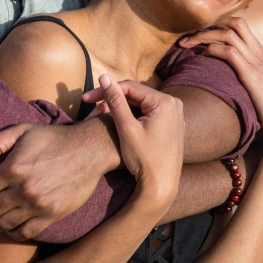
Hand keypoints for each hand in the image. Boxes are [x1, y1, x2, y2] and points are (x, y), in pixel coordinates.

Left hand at [0, 121, 117, 240]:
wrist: (89, 150)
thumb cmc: (53, 139)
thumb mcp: (21, 130)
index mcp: (12, 168)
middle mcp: (23, 189)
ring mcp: (38, 204)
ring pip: (4, 224)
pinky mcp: (52, 215)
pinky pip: (25, 232)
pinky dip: (13, 232)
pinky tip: (10, 226)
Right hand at [94, 74, 183, 207]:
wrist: (161, 185)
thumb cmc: (144, 159)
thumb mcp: (126, 128)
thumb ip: (115, 101)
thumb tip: (103, 77)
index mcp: (165, 101)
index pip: (129, 87)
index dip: (105, 91)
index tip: (86, 99)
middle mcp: (175, 103)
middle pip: (137, 95)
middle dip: (114, 100)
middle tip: (92, 108)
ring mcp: (176, 114)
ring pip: (142, 104)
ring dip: (123, 108)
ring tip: (102, 116)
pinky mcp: (173, 125)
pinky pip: (150, 113)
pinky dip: (135, 116)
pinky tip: (120, 123)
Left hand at [179, 17, 262, 151]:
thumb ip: (254, 88)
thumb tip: (240, 95)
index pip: (242, 30)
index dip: (220, 28)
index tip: (202, 38)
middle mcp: (261, 56)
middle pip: (236, 23)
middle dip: (211, 25)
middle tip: (190, 36)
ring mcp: (257, 63)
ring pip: (229, 33)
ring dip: (205, 35)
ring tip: (186, 44)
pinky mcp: (251, 74)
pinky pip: (229, 51)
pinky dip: (212, 49)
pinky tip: (201, 56)